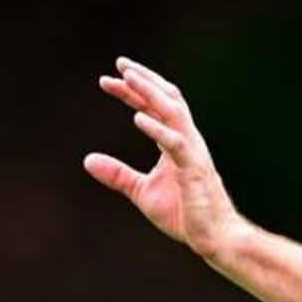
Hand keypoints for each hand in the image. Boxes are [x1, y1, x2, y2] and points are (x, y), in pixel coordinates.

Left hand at [85, 57, 246, 259]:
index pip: (154, 107)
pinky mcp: (193, 169)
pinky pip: (175, 143)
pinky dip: (157, 129)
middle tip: (120, 64)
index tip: (108, 80)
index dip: (132, 92)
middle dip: (144, 80)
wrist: (213, 238)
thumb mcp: (142, 192)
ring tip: (129, 78)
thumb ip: (118, 174)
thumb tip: (87, 160)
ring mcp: (192, 152)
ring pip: (173, 112)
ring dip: (150, 93)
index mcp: (176, 142)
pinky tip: (138, 118)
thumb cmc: (185, 214)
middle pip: (167, 99)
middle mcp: (187, 140)